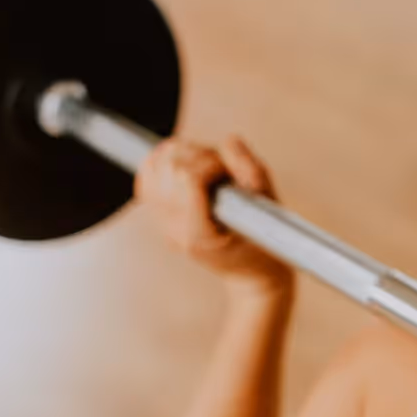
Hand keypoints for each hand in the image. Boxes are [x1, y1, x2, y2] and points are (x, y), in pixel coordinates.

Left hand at [136, 137, 293, 296]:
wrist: (252, 275)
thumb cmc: (265, 245)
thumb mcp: (269, 206)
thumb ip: (251, 171)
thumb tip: (229, 141)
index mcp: (200, 234)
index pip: (189, 178)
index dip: (212, 163)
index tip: (229, 172)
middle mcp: (175, 230)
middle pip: (170, 167)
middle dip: (198, 156)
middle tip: (221, 168)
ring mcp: (164, 225)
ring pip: (155, 167)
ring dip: (182, 156)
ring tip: (206, 166)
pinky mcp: (160, 217)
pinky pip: (147, 178)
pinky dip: (164, 163)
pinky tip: (186, 167)